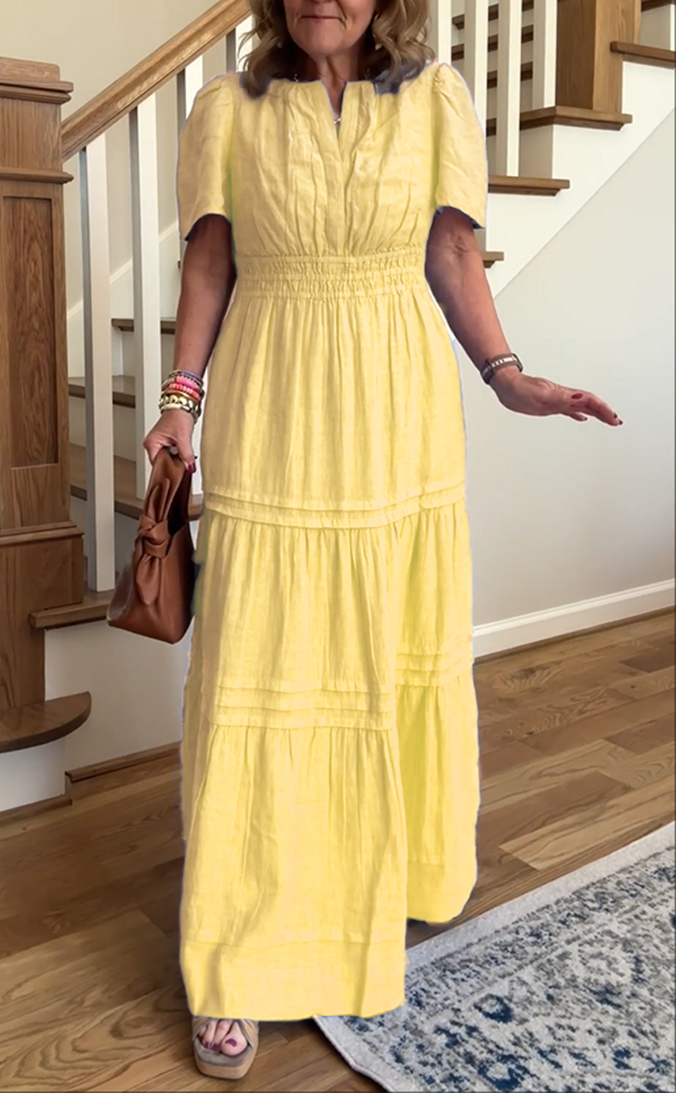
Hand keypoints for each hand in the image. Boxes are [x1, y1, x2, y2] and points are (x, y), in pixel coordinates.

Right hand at [143, 409, 196, 471]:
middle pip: (163, 463)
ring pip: (168, 459)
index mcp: (151, 444)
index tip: (178, 474)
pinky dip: (178, 456)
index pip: (158, 465)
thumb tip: (189, 467)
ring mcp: (159, 444)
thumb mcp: (183, 438)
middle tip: (185, 466)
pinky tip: (184, 454)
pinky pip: (172, 454)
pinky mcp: (166, 442)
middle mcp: (152, 444)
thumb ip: (186, 455)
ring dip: (177, 460)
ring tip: (185, 458)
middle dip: (174, 465)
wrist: (183, 404)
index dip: (168, 470)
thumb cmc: (178, 415)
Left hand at [491, 368, 622, 425]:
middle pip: (589, 404)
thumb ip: (560, 397)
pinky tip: (582, 418)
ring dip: (596, 413)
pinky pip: (569, 410)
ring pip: (582, 407)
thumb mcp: (541, 395)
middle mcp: (563, 397)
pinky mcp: (550, 405)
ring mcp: (557, 401)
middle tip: (617, 421)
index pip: (589, 402)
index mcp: (564, 395)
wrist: (506, 385)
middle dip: (604, 413)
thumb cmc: (520, 389)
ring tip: (608, 419)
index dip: (603, 410)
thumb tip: (580, 398)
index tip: (614, 418)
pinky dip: (578, 414)